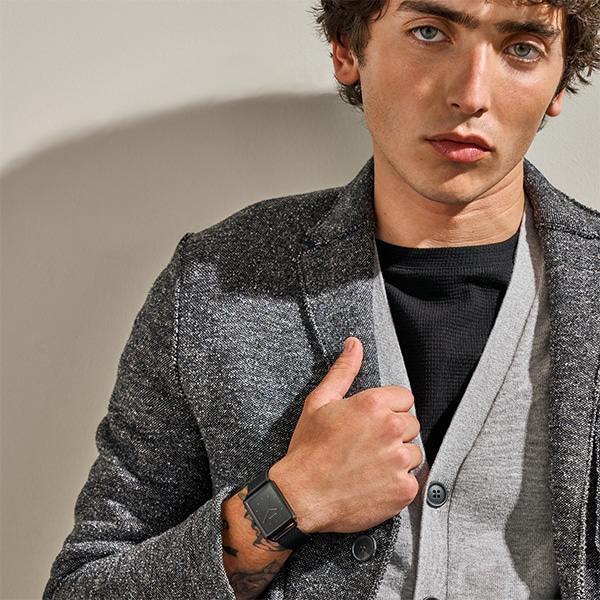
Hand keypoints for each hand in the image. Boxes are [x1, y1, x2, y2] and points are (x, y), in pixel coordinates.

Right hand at [269, 337, 421, 534]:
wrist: (301, 496)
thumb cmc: (308, 450)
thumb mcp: (320, 402)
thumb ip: (343, 371)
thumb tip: (354, 344)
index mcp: (373, 405)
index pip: (405, 398)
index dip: (388, 409)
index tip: (372, 423)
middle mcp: (390, 429)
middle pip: (411, 424)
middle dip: (394, 433)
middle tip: (367, 446)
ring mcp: (398, 461)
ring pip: (413, 452)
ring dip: (397, 458)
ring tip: (369, 465)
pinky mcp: (403, 489)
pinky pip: (412, 480)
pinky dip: (397, 483)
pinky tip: (374, 483)